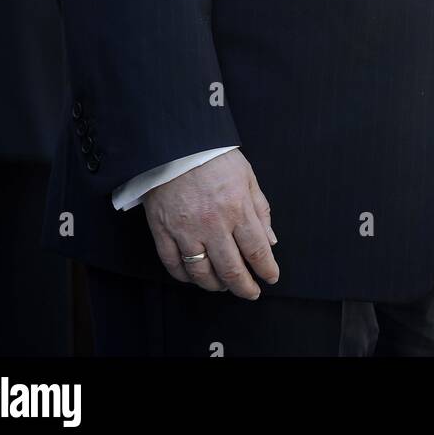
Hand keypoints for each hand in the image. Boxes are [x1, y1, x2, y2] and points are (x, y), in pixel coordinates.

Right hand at [143, 149, 278, 296]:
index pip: (257, 250)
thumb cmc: (214, 156)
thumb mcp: (246, 176)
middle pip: (231, 269)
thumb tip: (270, 241)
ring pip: (202, 273)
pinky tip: (194, 276)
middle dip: (244, 287)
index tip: (270, 277)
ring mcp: (185, 230)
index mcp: (237, 208)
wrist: (175, 142)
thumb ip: (260, 209)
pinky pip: (173, 265)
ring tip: (223, 285)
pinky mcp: (163, 231)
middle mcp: (213, 224)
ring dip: (216, 285)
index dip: (266, 269)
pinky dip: (185, 276)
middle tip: (250, 292)